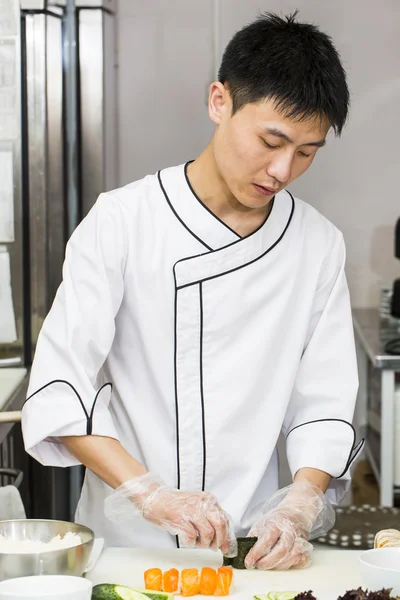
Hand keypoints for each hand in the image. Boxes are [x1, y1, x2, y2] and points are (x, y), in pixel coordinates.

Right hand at [104, 472, 236, 555]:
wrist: (156, 499)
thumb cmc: (176, 505)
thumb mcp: (197, 507)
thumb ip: (210, 519)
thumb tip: (223, 539)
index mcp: (208, 500)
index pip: (225, 519)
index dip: (227, 536)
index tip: (226, 547)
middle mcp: (202, 503)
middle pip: (220, 525)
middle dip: (219, 541)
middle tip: (213, 547)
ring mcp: (192, 510)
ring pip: (208, 533)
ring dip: (204, 544)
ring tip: (197, 542)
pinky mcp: (181, 518)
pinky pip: (192, 537)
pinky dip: (191, 543)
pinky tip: (187, 539)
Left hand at [245, 482, 334, 569]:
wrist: (296, 513)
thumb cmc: (277, 519)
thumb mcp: (262, 522)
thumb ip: (253, 536)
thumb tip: (243, 552)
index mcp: (277, 522)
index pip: (268, 537)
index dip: (257, 551)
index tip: (249, 561)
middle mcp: (290, 530)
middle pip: (282, 549)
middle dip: (268, 561)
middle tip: (258, 565)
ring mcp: (300, 539)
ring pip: (293, 556)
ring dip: (278, 565)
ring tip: (268, 566)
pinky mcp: (306, 548)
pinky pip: (301, 560)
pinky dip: (291, 565)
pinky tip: (281, 564)